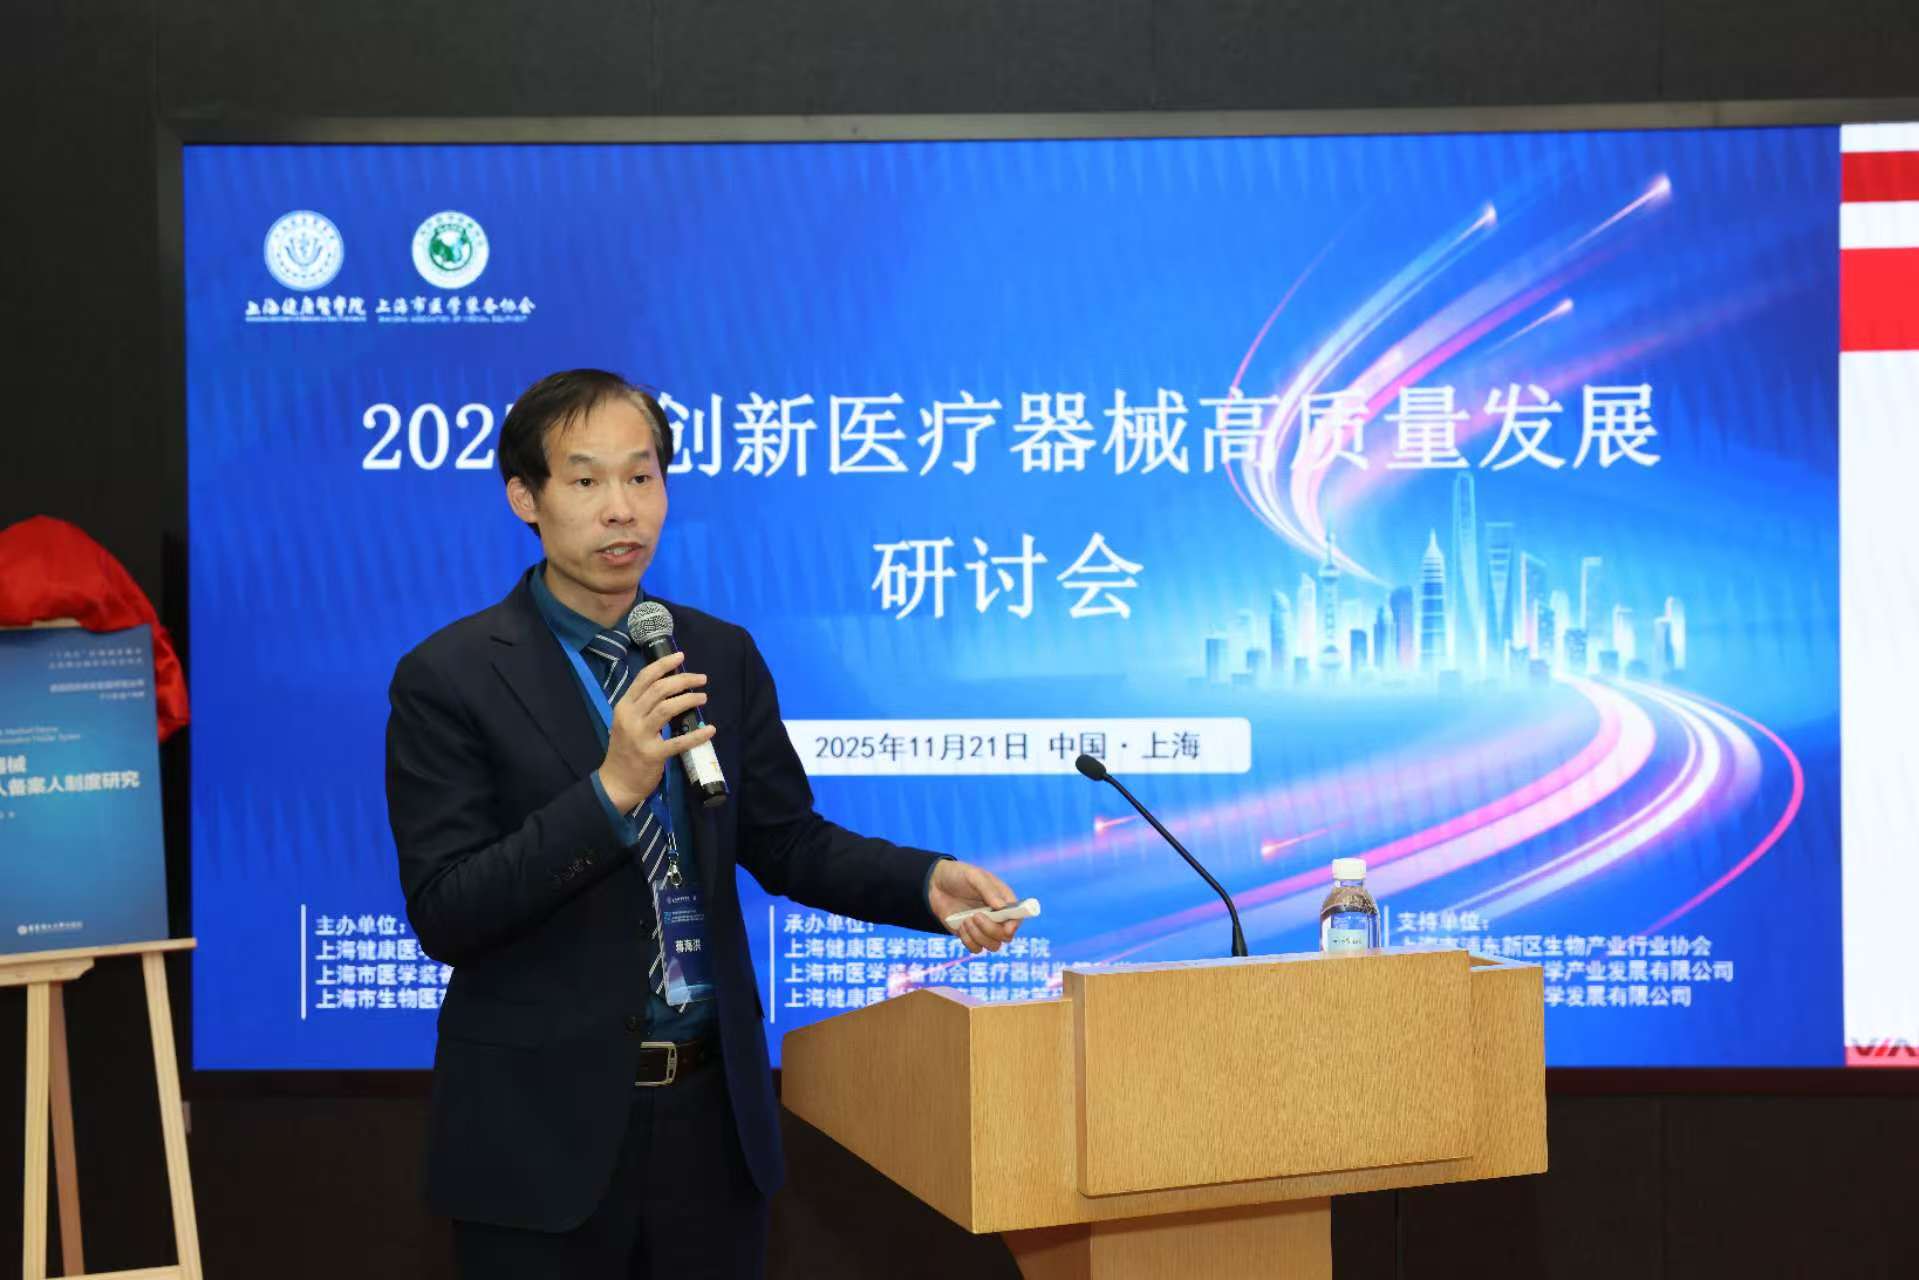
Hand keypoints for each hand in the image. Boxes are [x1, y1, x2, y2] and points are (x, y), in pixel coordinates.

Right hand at [597, 651, 715, 811]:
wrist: (616, 782)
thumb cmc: (624, 750)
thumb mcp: (626, 722)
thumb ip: (642, 706)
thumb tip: (670, 688)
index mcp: (624, 707)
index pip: (644, 678)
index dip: (663, 665)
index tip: (681, 656)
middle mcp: (630, 718)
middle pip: (659, 689)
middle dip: (683, 680)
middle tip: (701, 679)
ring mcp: (640, 736)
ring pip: (668, 708)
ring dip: (689, 700)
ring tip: (703, 698)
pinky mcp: (653, 755)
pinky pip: (678, 742)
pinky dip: (696, 735)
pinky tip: (710, 730)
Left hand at [929, 859, 1021, 953]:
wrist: (935, 885)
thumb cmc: (958, 875)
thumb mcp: (974, 876)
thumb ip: (988, 890)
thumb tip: (1002, 906)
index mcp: (1004, 900)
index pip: (1018, 917)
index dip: (1015, 924)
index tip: (1007, 927)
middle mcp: (998, 917)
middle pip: (1006, 936)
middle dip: (991, 930)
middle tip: (975, 916)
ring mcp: (984, 928)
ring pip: (993, 946)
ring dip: (979, 936)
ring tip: (966, 920)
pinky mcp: (971, 936)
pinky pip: (976, 949)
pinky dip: (968, 941)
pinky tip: (960, 925)